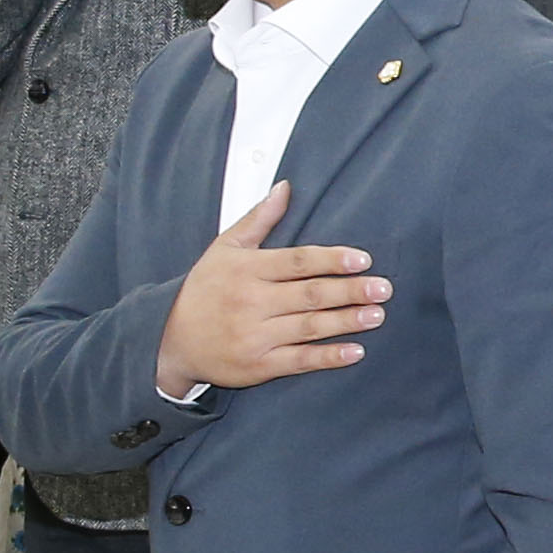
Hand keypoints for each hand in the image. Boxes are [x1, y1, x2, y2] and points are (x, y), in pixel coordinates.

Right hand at [150, 182, 385, 390]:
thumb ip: (258, 219)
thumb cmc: (204, 290)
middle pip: (309, 295)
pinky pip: (299, 361)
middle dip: (349, 291)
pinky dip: (328, 357)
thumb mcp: (224, 248)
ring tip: (377, 315)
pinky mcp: (258, 365)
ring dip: (346, 321)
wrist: (169, 340)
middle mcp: (251, 302)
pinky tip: (355, 351)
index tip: (363, 259)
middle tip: (383, 288)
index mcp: (247, 270)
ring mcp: (255, 335)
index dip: (332, 260)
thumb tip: (285, 187)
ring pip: (308, 327)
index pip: (296, 262)